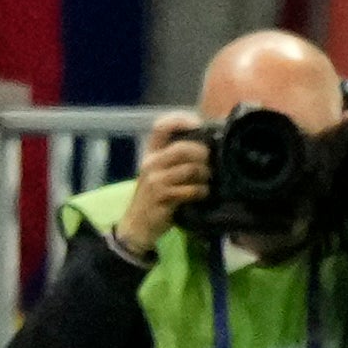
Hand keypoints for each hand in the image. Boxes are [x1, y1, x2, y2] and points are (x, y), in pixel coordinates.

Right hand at [115, 109, 208, 258]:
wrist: (136, 226)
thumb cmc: (153, 197)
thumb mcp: (158, 173)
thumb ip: (174, 159)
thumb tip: (206, 146)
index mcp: (150, 154)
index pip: (161, 127)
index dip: (180, 120)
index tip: (198, 124)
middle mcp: (151, 164)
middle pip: (182, 148)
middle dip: (202, 153)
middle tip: (210, 161)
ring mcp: (155, 181)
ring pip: (189, 169)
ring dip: (205, 175)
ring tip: (208, 180)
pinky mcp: (162, 198)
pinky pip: (190, 190)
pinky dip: (201, 191)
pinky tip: (203, 194)